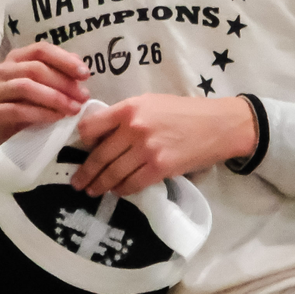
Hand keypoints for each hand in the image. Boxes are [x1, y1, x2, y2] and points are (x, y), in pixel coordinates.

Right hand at [0, 43, 89, 142]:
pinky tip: (58, 117)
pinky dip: (42, 113)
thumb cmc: (28, 108)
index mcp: (15, 59)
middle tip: (84, 96)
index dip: (64, 60)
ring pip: (26, 86)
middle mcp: (1, 70)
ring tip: (75, 108)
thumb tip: (77, 60)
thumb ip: (58, 73)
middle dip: (64, 82)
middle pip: (35, 68)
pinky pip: (19, 110)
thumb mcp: (44, 88)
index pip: (40, 50)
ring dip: (55, 97)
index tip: (85, 74)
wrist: (8, 137)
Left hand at [65, 93, 258, 196]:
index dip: (82, 140)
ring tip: (93, 191)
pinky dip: (123, 189)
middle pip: (100, 155)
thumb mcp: (148, 102)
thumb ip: (124, 115)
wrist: (217, 125)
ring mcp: (147, 150)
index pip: (92, 126)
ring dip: (101, 184)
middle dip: (86, 172)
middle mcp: (133, 128)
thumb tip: (102, 133)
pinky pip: (134, 183)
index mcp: (127, 108)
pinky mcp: (161, 168)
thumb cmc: (182, 111)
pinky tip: (118, 191)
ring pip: (114, 172)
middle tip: (77, 183)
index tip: (80, 149)